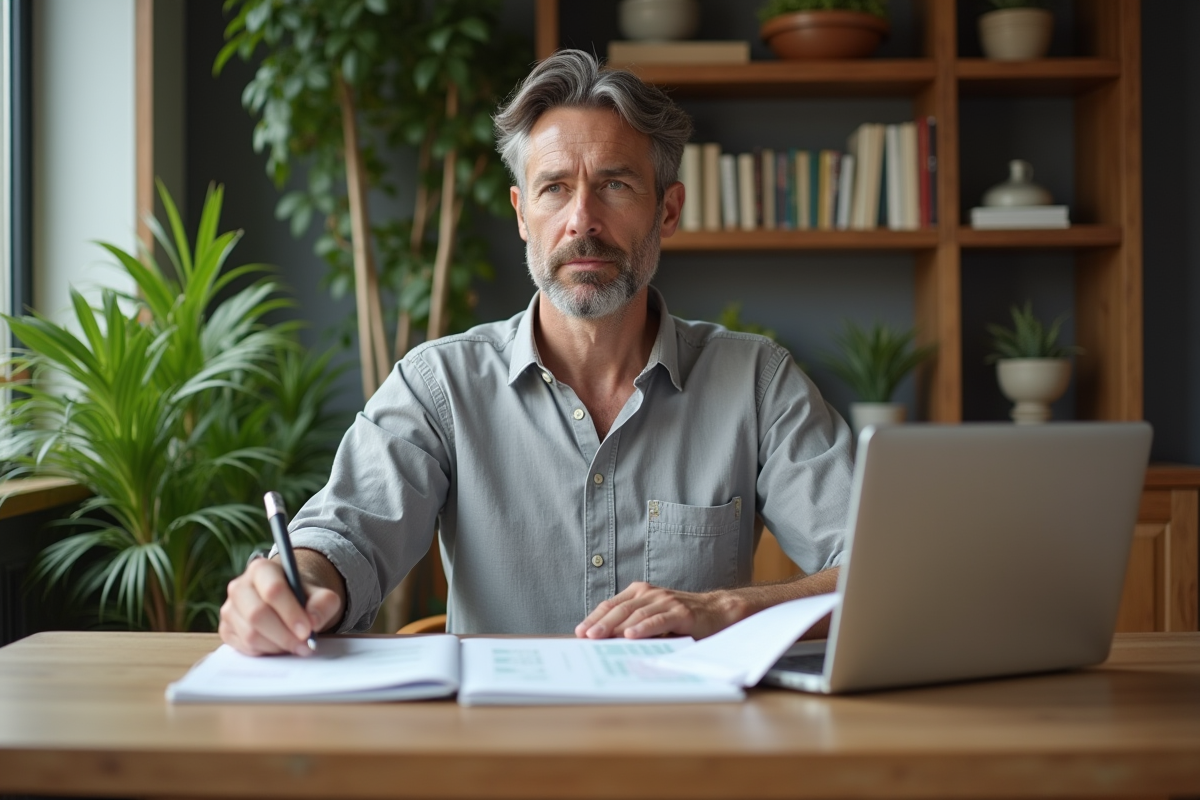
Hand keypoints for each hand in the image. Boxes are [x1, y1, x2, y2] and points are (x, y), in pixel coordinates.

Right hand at [219, 551, 343, 656]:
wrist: (288, 600)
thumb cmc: (303, 596)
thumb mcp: (321, 595)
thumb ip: (323, 603)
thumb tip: (313, 622)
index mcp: (261, 568)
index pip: (273, 590)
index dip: (291, 613)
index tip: (307, 631)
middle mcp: (239, 586)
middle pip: (257, 614)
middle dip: (284, 635)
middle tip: (304, 646)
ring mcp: (229, 609)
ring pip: (250, 634)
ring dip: (277, 645)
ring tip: (295, 646)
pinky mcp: (226, 630)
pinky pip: (244, 647)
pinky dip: (266, 652)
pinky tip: (280, 646)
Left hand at [574, 581, 742, 639]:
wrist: (716, 612)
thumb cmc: (680, 619)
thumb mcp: (652, 619)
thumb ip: (632, 625)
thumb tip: (604, 643)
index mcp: (640, 592)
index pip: (612, 605)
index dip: (595, 617)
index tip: (580, 632)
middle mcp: (651, 593)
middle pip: (620, 608)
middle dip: (600, 623)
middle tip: (585, 636)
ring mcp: (666, 601)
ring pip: (636, 613)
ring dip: (616, 626)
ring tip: (600, 637)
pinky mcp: (681, 613)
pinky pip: (658, 620)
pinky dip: (643, 628)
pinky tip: (631, 635)